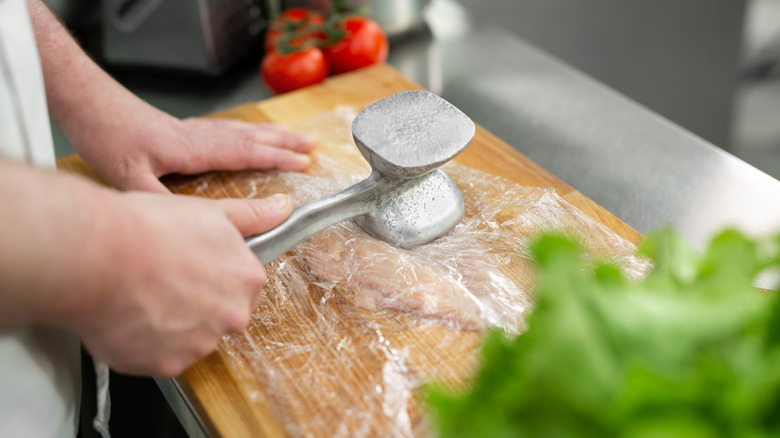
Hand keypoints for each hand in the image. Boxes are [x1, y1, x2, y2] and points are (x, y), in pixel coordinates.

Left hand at [71, 113, 316, 192]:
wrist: (90, 105)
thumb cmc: (109, 137)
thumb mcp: (129, 176)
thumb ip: (159, 200)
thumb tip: (186, 224)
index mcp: (194, 148)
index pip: (245, 152)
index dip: (276, 158)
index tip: (303, 164)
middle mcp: (200, 135)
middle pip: (252, 136)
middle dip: (285, 142)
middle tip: (313, 146)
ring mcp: (192, 130)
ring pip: (241, 130)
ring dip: (270, 134)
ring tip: (293, 137)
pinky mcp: (182, 129)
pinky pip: (227, 129)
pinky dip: (247, 132)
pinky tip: (247, 136)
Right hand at [71, 190, 292, 376]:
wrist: (98, 255)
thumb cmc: (148, 228)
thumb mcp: (209, 212)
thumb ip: (251, 216)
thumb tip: (282, 207)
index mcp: (247, 279)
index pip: (241, 285)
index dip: (213, 275)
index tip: (189, 267)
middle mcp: (232, 316)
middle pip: (220, 315)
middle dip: (196, 303)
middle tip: (162, 281)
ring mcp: (201, 344)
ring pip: (191, 338)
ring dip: (171, 324)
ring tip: (141, 296)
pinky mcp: (168, 365)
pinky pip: (162, 358)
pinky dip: (146, 344)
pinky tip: (130, 317)